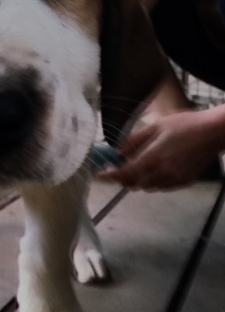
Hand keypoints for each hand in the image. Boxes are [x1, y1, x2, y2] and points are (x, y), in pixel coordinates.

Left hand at [97, 109, 224, 190]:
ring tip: (137, 165)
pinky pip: (161, 187)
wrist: (213, 132)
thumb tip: (117, 152)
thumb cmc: (184, 124)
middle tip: (117, 167)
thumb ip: (134, 141)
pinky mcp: (183, 182)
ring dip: (138, 179)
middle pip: (134, 184)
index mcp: (152, 158)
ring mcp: (173, 180)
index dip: (109, 175)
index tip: (99, 174)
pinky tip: (154, 168)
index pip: (124, 173)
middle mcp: (161, 173)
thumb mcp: (155, 126)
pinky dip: (152, 181)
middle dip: (123, 177)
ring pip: (147, 187)